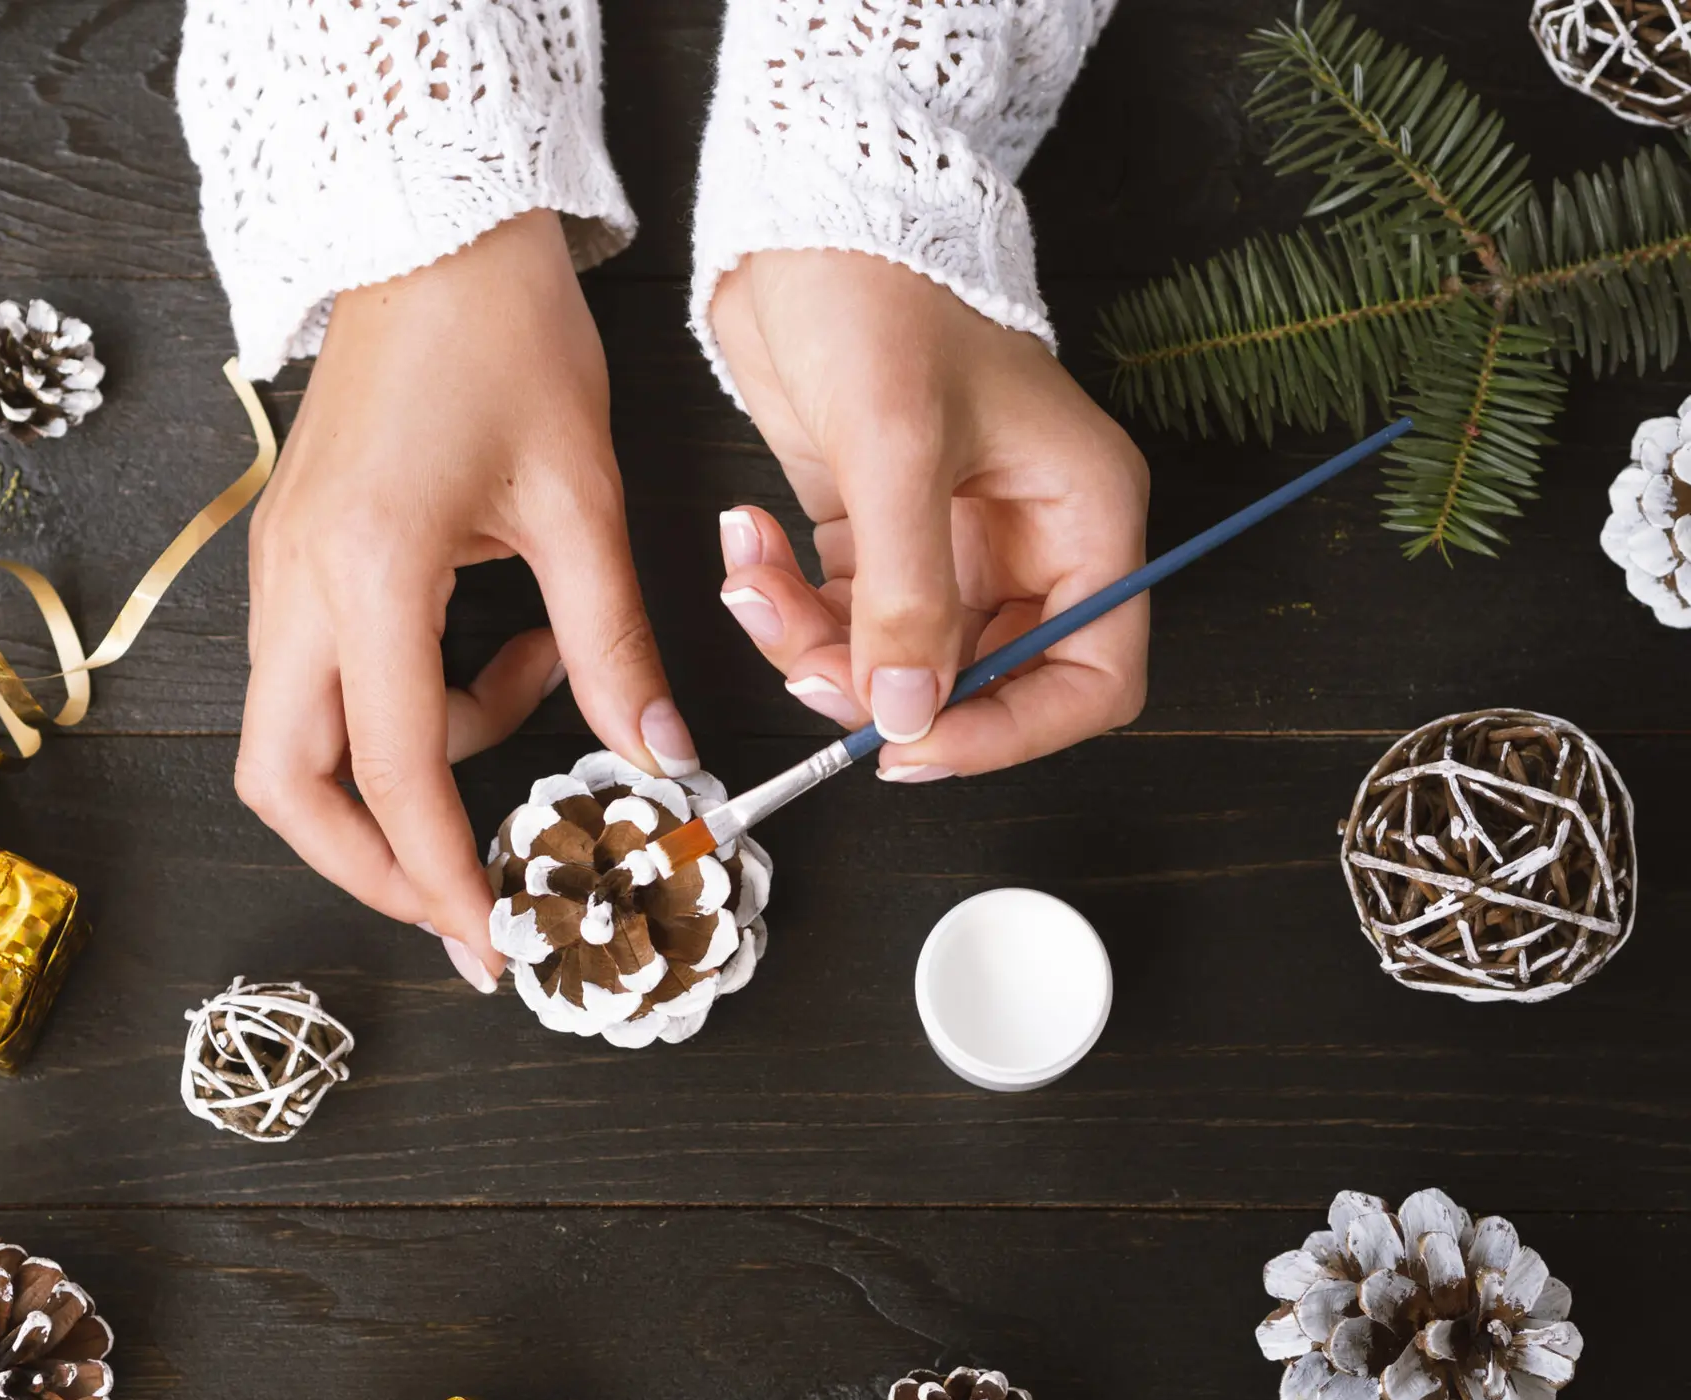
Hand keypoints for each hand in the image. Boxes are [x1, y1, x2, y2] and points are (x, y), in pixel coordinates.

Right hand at [236, 209, 695, 989]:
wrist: (432, 236)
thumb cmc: (506, 342)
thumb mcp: (582, 499)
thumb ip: (613, 640)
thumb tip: (657, 753)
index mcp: (366, 572)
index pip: (388, 771)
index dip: (440, 874)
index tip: (492, 945)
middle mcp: (295, 585)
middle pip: (286, 785)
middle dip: (372, 860)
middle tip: (468, 897)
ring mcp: (281, 572)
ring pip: (299, 738)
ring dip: (404, 767)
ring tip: (528, 695)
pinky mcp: (296, 558)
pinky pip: (327, 679)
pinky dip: (404, 705)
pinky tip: (499, 648)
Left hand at [709, 249, 1149, 779]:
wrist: (805, 218)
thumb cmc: (883, 294)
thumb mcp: (898, 446)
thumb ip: (908, 594)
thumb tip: (908, 714)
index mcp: (1080, 515)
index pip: (1090, 674)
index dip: (1014, 730)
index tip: (918, 743)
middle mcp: (1026, 540)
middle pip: (980, 683)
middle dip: (887, 692)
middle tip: (809, 672)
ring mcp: (948, 541)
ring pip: (896, 661)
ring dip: (814, 649)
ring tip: (754, 585)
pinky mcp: (876, 530)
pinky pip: (841, 616)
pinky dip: (789, 608)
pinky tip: (747, 548)